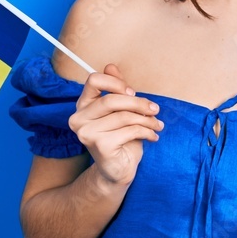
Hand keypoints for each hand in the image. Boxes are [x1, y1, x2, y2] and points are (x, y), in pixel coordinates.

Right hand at [67, 64, 162, 186]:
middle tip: (155, 109)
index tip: (133, 92)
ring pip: (124, 116)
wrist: (118, 170)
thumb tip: (111, 66)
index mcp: (83, 105)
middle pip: (112, 99)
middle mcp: (79, 118)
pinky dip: (147, 132)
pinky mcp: (99, 146)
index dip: (116, 83)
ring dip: (147, 120)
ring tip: (157, 125)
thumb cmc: (120, 138)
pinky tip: (153, 136)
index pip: (94, 80)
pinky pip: (130, 131)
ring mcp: (86, 133)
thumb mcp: (120, 111)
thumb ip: (116, 90)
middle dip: (139, 103)